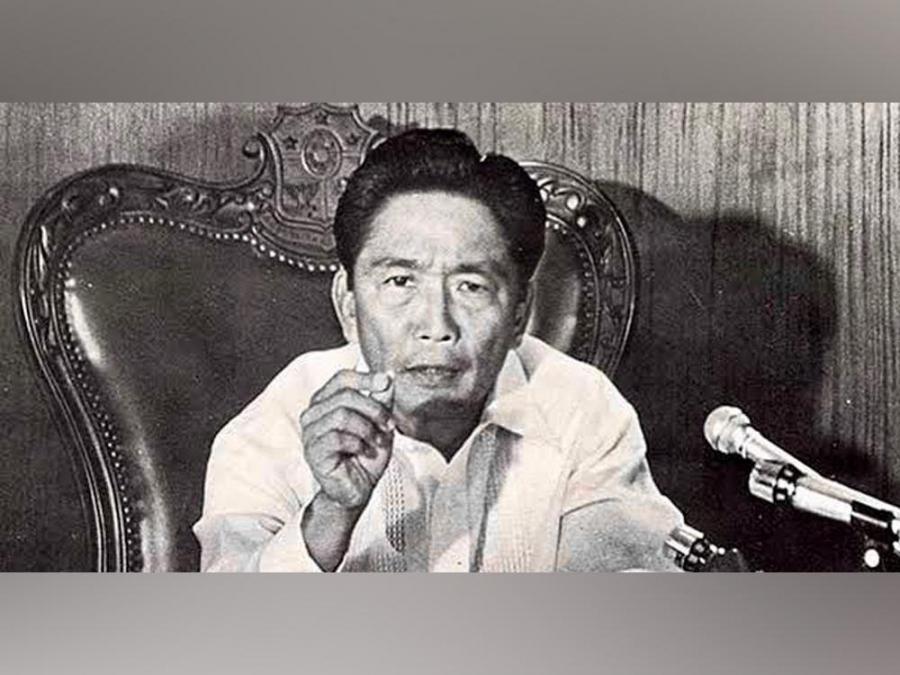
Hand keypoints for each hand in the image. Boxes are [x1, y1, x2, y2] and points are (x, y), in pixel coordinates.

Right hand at [300, 370, 394, 510]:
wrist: (358, 489)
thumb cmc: (365, 457)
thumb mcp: (379, 424)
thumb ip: (382, 401)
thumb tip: (388, 376)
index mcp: (327, 402)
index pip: (342, 378)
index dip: (365, 378)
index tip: (386, 382)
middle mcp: (314, 414)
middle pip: (345, 395)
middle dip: (374, 409)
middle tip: (389, 425)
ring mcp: (310, 433)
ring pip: (341, 415)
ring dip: (367, 428)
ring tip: (377, 442)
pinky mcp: (312, 452)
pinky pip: (337, 438)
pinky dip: (358, 444)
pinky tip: (364, 452)